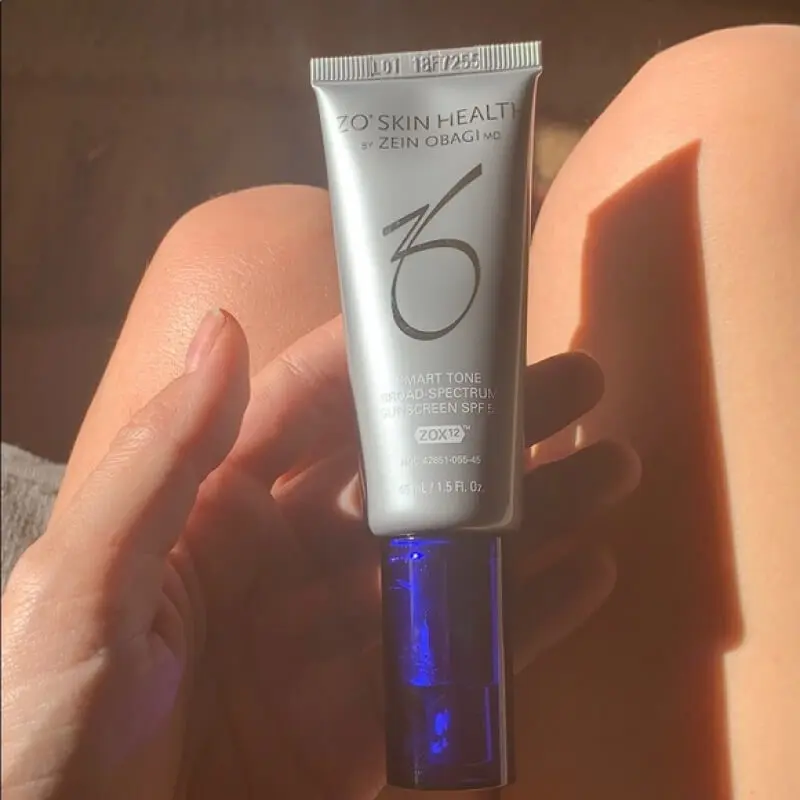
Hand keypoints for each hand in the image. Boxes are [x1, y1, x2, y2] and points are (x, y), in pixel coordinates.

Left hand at [1, 310, 638, 799]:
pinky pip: (459, 660)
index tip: (458, 320)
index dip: (387, 361)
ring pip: (449, 560)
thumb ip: (158, 460)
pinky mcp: (368, 724)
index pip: (313, 412)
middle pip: (406, 478)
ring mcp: (332, 641)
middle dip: (489, 431)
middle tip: (571, 384)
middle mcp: (283, 565)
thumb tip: (222, 330)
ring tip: (606, 469)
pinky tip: (585, 573)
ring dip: (531, 514)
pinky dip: (526, 618)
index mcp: (213, 513)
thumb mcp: (81, 586)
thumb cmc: (37, 737)